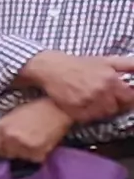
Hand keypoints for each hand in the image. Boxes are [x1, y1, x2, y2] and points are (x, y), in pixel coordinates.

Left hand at [0, 96, 71, 162]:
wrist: (60, 109)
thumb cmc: (37, 109)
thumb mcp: (13, 115)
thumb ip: (2, 129)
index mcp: (2, 128)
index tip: (0, 147)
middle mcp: (10, 139)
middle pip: (4, 153)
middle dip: (9, 150)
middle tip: (18, 144)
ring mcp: (24, 148)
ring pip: (18, 157)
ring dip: (23, 153)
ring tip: (31, 143)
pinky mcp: (38, 154)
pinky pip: (32, 160)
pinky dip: (35, 155)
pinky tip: (41, 145)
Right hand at [13, 51, 133, 122]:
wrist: (52, 69)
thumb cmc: (79, 64)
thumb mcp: (106, 60)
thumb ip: (128, 64)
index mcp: (110, 79)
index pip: (129, 98)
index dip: (128, 99)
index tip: (124, 97)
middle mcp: (99, 91)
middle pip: (116, 108)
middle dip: (113, 104)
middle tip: (106, 98)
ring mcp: (86, 102)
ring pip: (103, 115)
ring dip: (101, 110)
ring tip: (95, 101)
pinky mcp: (74, 110)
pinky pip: (88, 118)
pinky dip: (89, 114)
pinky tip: (85, 105)